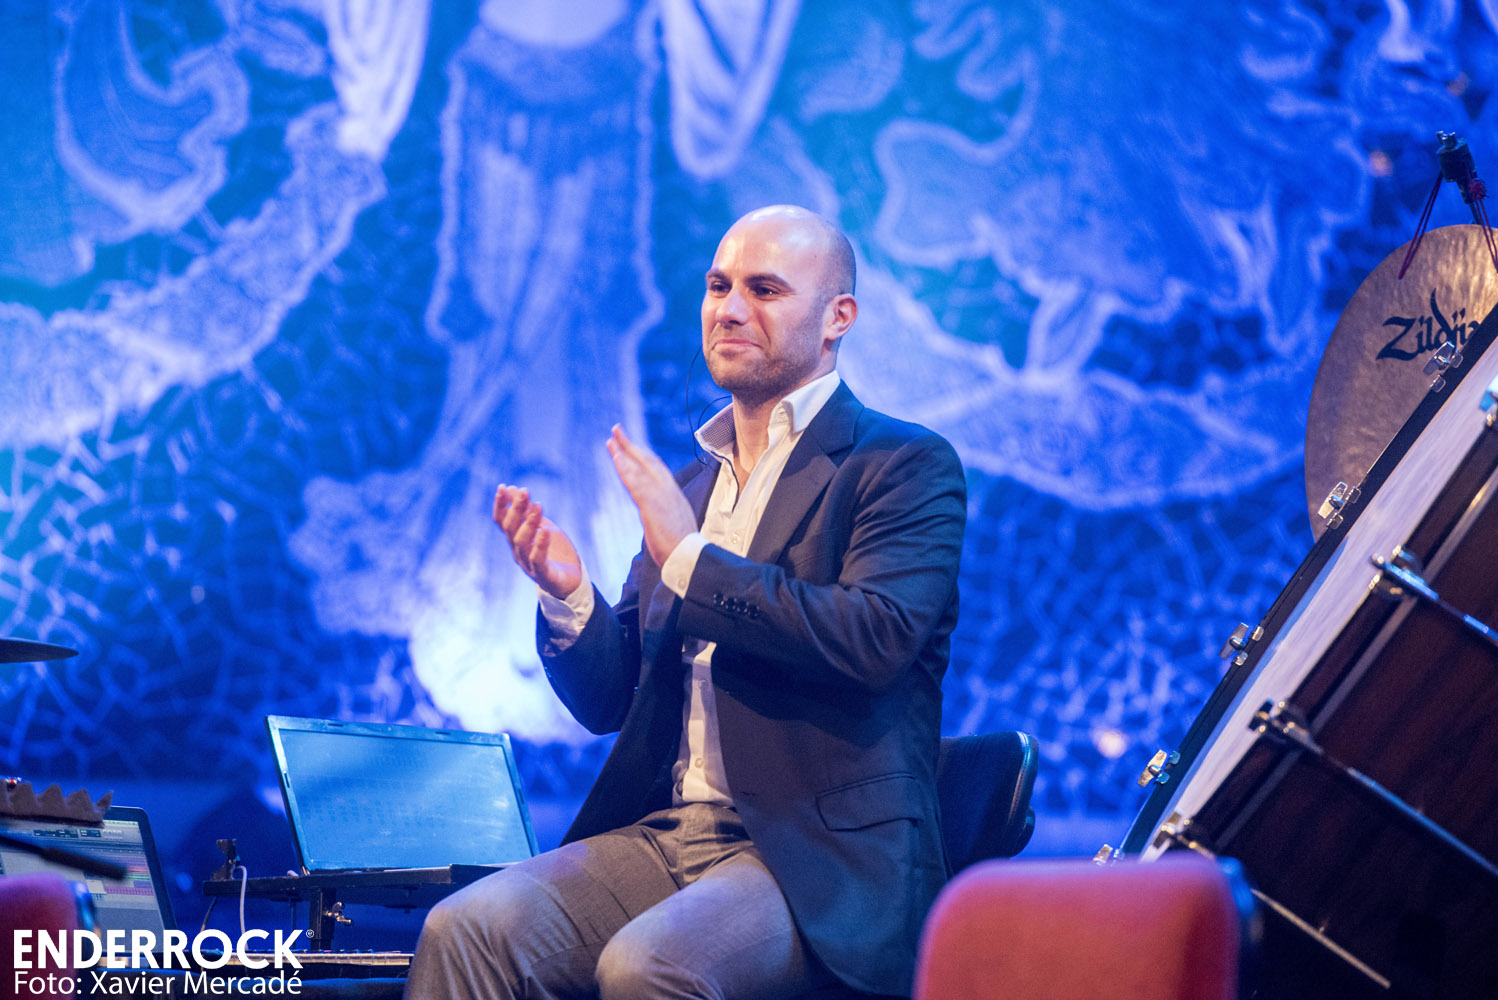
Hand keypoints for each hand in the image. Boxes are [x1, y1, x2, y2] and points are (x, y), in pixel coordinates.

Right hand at [492, 485, 582, 598]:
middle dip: (516, 509)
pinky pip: (538, 560)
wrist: (570, 582)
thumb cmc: (554, 553)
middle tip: (524, 492)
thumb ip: (528, 511)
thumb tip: (511, 489)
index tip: (502, 487)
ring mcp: (529, 563)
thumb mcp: (542, 526)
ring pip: (522, 542)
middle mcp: (518, 551)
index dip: (500, 505)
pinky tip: (544, 531)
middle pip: (511, 529)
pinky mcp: (544, 574)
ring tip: (537, 506)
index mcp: (516, 539)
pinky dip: (540, 545)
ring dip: (528, 523)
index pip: (502, 521)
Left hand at [606, 425, 697, 566]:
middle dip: (630, 445)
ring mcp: (661, 498)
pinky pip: (637, 485)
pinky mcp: (653, 507)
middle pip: (647, 461)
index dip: (642, 454)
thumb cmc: (681, 547)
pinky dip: (626, 470)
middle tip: (616, 429)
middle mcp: (668, 491)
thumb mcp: (673, 523)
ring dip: (624, 453)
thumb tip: (658, 512)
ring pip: (640, 469)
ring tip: (611, 441)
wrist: (690, 559)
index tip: (629, 444)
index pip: (656, 468)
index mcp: (673, 494)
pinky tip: (617, 460)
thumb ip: (665, 512)